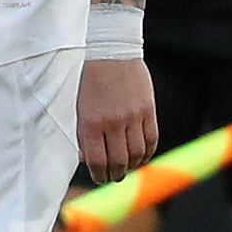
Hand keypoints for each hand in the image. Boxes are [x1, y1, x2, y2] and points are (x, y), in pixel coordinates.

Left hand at [76, 57, 156, 182]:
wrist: (111, 53)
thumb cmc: (91, 82)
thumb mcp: (80, 107)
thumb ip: (83, 135)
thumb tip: (87, 160)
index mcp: (90, 122)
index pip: (97, 161)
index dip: (99, 175)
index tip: (100, 178)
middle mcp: (112, 122)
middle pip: (119, 162)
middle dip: (116, 175)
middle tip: (114, 177)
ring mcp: (132, 116)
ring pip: (137, 154)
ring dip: (133, 167)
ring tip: (128, 168)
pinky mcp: (148, 110)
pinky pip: (151, 140)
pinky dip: (147, 153)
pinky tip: (142, 156)